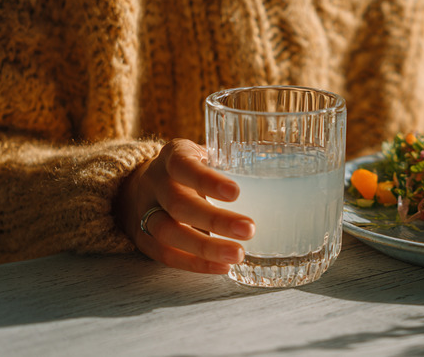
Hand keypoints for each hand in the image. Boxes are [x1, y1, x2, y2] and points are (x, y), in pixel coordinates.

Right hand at [114, 139, 254, 273]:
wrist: (146, 184)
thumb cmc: (193, 169)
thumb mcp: (208, 156)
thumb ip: (234, 165)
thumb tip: (280, 183)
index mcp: (174, 156)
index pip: (184, 165)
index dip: (207, 180)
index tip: (236, 193)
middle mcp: (155, 182)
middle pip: (178, 204)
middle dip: (214, 219)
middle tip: (249, 229)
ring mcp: (144, 211)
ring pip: (168, 232)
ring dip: (204, 247)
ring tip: (237, 254)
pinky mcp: (143, 238)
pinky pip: (166, 254)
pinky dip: (194, 264)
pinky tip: (222, 267)